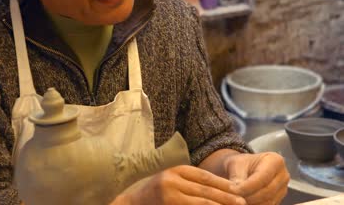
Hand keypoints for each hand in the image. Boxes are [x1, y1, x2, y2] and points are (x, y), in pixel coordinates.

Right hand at [111, 165, 245, 204]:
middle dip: (226, 197)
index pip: (204, 176)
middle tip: (243, 203)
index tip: (238, 190)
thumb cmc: (153, 193)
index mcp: (175, 171)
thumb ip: (188, 182)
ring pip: (201, 202)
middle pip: (206, 190)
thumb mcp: (170, 181)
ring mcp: (170, 195)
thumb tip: (216, 188)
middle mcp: (172, 181)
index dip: (223, 184)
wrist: (130, 202)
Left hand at [225, 152, 289, 204]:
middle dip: (249, 196)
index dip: (247, 186)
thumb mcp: (237, 165)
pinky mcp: (279, 199)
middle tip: (234, 198)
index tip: (233, 190)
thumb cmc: (242, 164)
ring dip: (252, 203)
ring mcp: (283, 189)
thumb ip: (237, 176)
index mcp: (275, 160)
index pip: (262, 177)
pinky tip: (243, 203)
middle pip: (267, 191)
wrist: (245, 168)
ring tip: (237, 200)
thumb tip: (236, 190)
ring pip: (268, 201)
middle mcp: (283, 175)